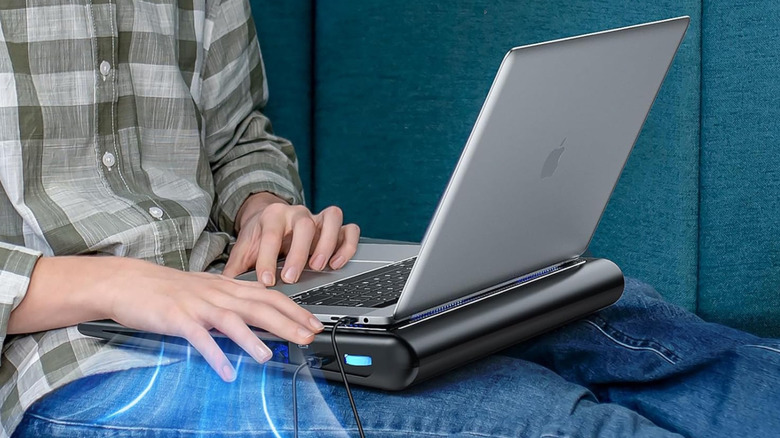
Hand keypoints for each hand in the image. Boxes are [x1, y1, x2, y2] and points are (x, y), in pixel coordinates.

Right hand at [10, 256, 324, 381]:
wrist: (129, 281)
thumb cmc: (169, 288)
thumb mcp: (208, 290)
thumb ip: (234, 301)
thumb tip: (262, 316)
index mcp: (227, 287)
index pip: (269, 296)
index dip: (294, 310)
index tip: (314, 323)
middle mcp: (217, 294)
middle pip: (258, 307)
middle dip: (287, 323)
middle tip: (308, 337)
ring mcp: (197, 305)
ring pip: (230, 320)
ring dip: (251, 338)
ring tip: (269, 355)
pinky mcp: (176, 318)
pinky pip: (198, 338)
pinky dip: (213, 354)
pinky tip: (225, 371)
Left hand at [222, 192, 360, 284]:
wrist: (269, 217)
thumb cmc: (258, 237)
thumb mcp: (243, 249)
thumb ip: (233, 268)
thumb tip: (220, 289)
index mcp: (272, 216)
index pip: (272, 235)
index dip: (269, 259)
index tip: (267, 281)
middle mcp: (297, 213)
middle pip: (304, 225)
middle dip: (299, 253)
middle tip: (292, 277)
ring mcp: (318, 218)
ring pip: (331, 219)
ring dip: (327, 244)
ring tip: (319, 267)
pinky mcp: (333, 226)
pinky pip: (350, 229)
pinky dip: (347, 246)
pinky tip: (337, 264)